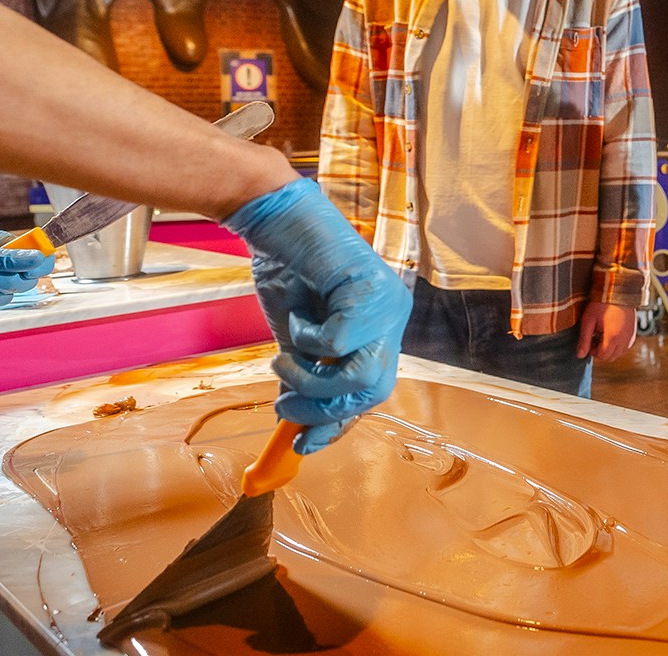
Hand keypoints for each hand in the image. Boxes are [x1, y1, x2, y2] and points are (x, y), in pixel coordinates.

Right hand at [223, 178, 411, 453]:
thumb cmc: (288, 275)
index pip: (372, 393)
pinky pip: (340, 341)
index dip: (338, 423)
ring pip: (363, 376)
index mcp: (380, 332)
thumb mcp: (295, 342)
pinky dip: (307, 338)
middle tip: (283, 403)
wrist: (274, 223)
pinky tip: (296, 316)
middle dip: (323, 409)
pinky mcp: (371, 288)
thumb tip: (299, 430)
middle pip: (375, 392)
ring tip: (281, 358)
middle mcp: (393, 319)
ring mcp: (388, 303)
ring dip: (311, 379)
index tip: (303, 444)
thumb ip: (305, 379)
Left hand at [576, 301, 636, 362]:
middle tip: (594, 338)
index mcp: (613, 338)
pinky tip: (611, 333)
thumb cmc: (602, 304)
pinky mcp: (633, 333)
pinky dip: (617, 345)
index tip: (589, 340)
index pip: (602, 356)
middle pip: (611, 357)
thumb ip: (584, 339)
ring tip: (603, 334)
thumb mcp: (589, 320)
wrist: (619, 291)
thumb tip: (580, 355)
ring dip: (610, 349)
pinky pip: (625, 346)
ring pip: (618, 353)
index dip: (593, 351)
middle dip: (601, 351)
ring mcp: (630, 337)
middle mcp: (624, 340)